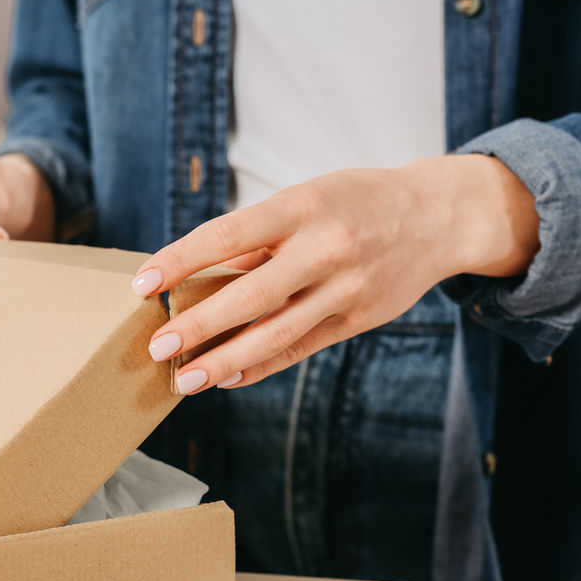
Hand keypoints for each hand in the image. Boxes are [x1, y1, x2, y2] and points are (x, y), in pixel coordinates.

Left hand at [133, 155, 539, 392]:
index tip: (142, 284)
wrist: (438, 216)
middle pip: (249, 295)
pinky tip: (229, 378)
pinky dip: (262, 366)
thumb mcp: (304, 200)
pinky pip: (301, 348)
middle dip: (198, 325)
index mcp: (301, 207)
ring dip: (225, 360)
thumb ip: (253, 239)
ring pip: (276, 332)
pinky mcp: (358, 317)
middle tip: (158, 347)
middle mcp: (324, 248)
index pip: (226, 236)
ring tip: (187, 379)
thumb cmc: (353, 203)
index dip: (180, 261)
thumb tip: (193, 275)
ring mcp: (345, 287)